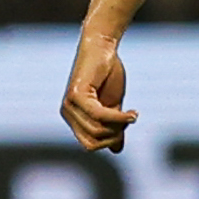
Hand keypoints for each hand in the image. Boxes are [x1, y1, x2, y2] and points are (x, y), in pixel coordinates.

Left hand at [61, 33, 136, 152]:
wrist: (104, 47)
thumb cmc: (108, 74)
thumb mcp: (113, 105)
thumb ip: (113, 126)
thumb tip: (116, 150)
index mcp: (74, 118)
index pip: (90, 145)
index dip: (109, 141)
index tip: (125, 126)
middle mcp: (67, 113)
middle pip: (93, 142)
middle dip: (115, 135)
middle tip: (129, 119)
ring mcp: (69, 105)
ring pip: (96, 131)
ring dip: (119, 125)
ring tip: (131, 113)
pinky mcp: (75, 95)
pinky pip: (98, 115)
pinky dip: (118, 117)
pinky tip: (131, 112)